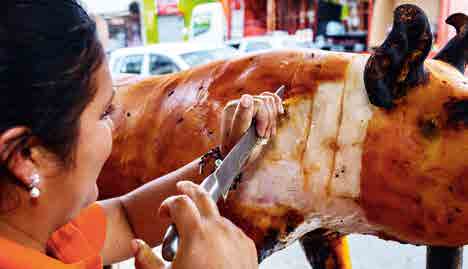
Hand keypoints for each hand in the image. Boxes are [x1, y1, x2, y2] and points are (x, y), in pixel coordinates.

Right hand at [133, 181, 257, 268]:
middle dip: (190, 188)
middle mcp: (219, 229)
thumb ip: (145, 261)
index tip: (163, 213)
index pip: (180, 201)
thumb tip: (135, 245)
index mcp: (197, 233)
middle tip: (182, 187)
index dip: (168, 203)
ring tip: (194, 237)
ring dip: (204, 218)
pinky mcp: (248, 245)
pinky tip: (213, 249)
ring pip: (217, 217)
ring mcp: (236, 236)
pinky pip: (231, 231)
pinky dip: (220, 233)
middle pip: (204, 195)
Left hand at [220, 92, 283, 155]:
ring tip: (266, 134)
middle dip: (268, 121)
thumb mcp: (238, 138)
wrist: (236, 157)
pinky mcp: (256, 107)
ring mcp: (247, 104)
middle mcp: (238, 103)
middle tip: (263, 137)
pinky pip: (270, 97)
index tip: (261, 134)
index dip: (264, 119)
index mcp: (231, 108)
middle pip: (265, 102)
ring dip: (272, 119)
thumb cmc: (235, 150)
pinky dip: (277, 104)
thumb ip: (242, 118)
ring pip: (269, 101)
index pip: (257, 103)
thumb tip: (246, 97)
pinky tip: (279, 112)